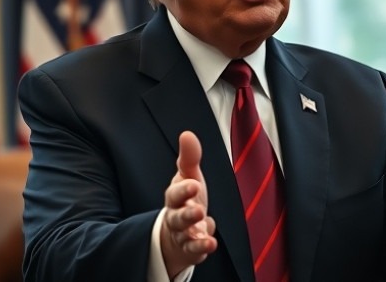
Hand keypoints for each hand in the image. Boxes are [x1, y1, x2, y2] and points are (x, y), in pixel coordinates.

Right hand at [160, 131, 217, 277]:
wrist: (176, 230)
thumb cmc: (185, 199)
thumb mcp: (188, 177)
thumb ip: (189, 158)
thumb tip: (187, 134)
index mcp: (175, 197)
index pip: (176, 193)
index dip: (184, 189)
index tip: (195, 183)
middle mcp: (176, 217)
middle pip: (177, 218)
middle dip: (187, 215)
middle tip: (199, 210)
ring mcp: (182, 235)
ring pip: (185, 236)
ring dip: (195, 236)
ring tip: (208, 237)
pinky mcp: (190, 249)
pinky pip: (194, 251)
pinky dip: (201, 248)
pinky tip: (211, 243)